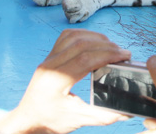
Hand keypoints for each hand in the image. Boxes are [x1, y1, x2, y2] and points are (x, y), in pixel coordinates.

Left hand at [0, 29, 131, 133]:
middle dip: (106, 46)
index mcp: (55, 81)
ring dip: (96, 37)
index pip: (85, 59)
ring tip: (111, 46)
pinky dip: (83, 34)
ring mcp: (47, 59)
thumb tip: (127, 112)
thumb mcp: (78, 120)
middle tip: (122, 52)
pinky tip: (94, 40)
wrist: (28, 120)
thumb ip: (104, 116)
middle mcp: (49, 66)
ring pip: (73, 37)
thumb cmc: (49, 121)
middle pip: (81, 45)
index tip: (124, 56)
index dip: (108, 55)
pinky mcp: (49, 57)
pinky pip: (66, 37)